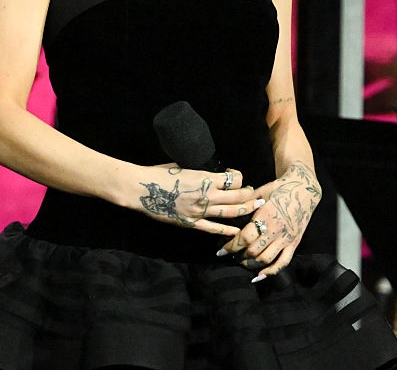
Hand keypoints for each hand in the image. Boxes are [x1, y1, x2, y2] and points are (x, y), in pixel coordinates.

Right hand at [137, 165, 262, 237]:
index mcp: (205, 178)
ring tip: (254, 207)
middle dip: (250, 195)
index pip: (233, 179)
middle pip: (238, 196)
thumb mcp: (183, 165)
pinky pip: (213, 228)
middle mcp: (206, 195)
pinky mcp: (191, 223)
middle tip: (255, 194)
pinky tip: (236, 230)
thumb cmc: (159, 173)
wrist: (141, 189)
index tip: (236, 176)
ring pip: (230, 212)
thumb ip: (198, 171)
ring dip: (245, 210)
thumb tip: (207, 172)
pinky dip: (227, 230)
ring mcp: (199, 211)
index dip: (239, 177)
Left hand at [220, 161, 321, 279]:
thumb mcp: (261, 191)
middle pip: (253, 250)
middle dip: (238, 255)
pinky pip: (283, 262)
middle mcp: (275, 229)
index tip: (220, 251)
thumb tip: (229, 207)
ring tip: (242, 262)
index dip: (230, 246)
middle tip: (229, 256)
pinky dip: (271, 272)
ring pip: (265, 259)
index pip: (244, 237)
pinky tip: (259, 276)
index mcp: (265, 215)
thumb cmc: (280, 188)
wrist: (305, 189)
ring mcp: (286, 238)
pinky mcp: (294, 243)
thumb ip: (246, 202)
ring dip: (251, 264)